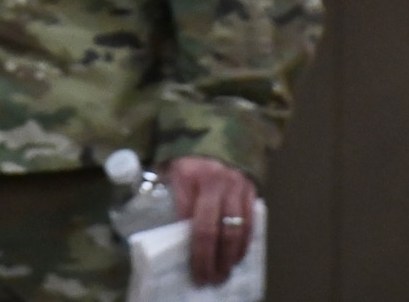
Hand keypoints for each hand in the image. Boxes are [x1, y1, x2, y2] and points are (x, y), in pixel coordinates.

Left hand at [162, 156, 256, 285]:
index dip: (187, 244)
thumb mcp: (171, 165)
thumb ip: (166, 188)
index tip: (187, 264)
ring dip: (228, 257)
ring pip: (234, 230)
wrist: (222, 130)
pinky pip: (250, 224)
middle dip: (207, 258)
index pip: (185, 217)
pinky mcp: (251, 191)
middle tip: (205, 278)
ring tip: (222, 274)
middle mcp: (213, 181)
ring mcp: (235, 187)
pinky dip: (244, 244)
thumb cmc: (190, 154)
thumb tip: (157, 220)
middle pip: (210, 229)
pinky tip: (236, 257)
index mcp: (187, 174)